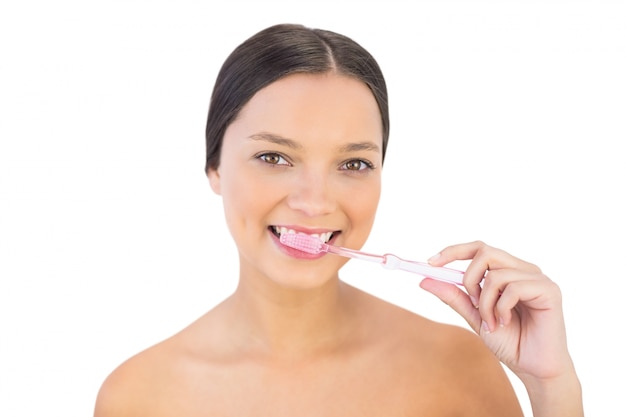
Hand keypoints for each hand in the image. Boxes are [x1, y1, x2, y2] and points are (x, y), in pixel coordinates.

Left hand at [420, 241, 573, 381]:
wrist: (534, 369)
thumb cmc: (510, 342)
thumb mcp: (474, 315)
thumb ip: (454, 296)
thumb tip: (424, 279)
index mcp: (508, 271)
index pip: (479, 248)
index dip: (453, 251)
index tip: (430, 263)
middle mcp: (524, 269)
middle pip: (485, 252)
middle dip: (469, 279)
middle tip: (472, 302)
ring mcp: (538, 278)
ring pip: (495, 274)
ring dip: (485, 303)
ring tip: (491, 323)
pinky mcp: (549, 290)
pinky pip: (513, 288)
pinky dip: (501, 309)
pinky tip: (505, 323)